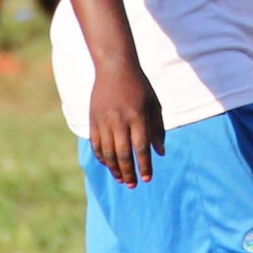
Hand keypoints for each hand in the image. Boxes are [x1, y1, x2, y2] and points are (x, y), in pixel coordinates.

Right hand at [87, 59, 165, 186]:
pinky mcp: (93, 119)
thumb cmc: (139, 87)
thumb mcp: (154, 104)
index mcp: (137, 116)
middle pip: (123, 153)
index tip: (147, 179)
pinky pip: (96, 143)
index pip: (141, 147)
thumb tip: (160, 153)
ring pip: (107, 151)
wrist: (114, 67)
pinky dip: (101, 157)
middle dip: (128, 172)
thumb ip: (157, 129)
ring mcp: (103, 120)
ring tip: (121, 179)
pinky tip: (108, 165)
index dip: (144, 165)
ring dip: (114, 168)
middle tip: (133, 185)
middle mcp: (119, 120)